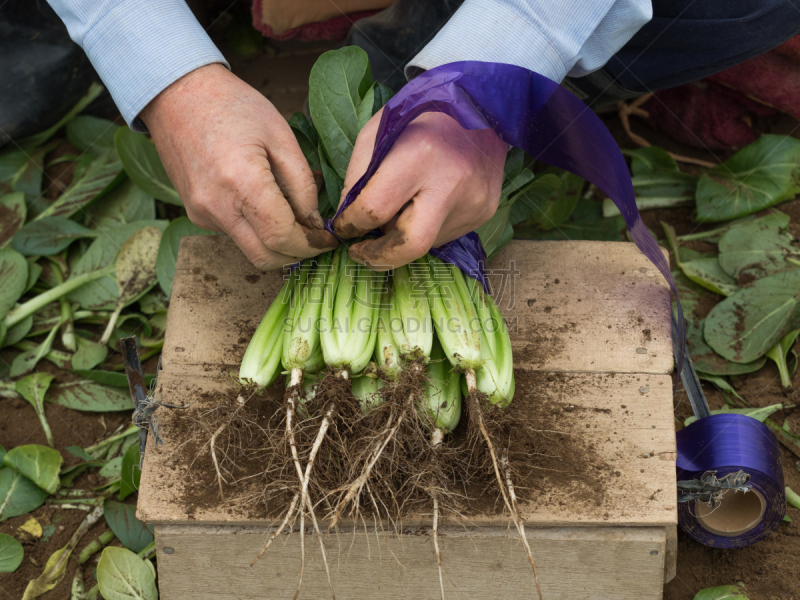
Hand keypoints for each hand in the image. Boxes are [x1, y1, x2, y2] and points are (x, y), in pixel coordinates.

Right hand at [140, 64, 336, 269]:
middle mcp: (217, 207)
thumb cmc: (233, 106)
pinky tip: (262, 202)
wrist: (176, 95)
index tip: (327, 240)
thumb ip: (302, 185)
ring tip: (291, 214)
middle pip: (265, 258)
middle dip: (296, 255)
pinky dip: (255, 229)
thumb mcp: (281, 136)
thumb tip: (315, 223)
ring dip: (276, 242)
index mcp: (242, 183)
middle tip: (315, 239)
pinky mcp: (195, 215)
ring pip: (250, 249)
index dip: (311, 246)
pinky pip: (234, 234)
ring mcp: (202, 214)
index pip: (282, 238)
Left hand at [333, 109, 506, 268]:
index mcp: (420, 155)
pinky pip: (444, 234)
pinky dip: (425, 226)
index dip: (351, 225)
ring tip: (402, 206)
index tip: (343, 227)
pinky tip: (427, 201)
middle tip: (360, 252)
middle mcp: (452, 183)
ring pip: (425, 242)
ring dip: (402, 234)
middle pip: (410, 246)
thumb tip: (349, 221)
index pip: (375, 210)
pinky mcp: (485, 212)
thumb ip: (359, 177)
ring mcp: (474, 202)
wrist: (481, 104)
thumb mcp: (380, 131)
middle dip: (379, 256)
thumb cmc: (422, 115)